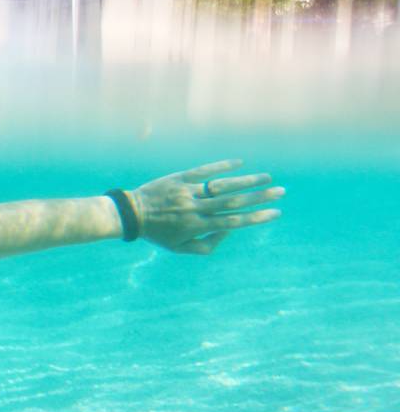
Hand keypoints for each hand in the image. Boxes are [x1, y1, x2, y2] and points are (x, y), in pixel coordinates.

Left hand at [131, 160, 283, 254]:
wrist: (131, 214)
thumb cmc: (158, 234)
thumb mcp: (180, 248)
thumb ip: (206, 245)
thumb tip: (229, 230)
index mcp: (196, 227)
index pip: (233, 222)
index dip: (256, 217)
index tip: (276, 213)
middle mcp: (194, 209)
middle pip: (232, 202)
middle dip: (259, 197)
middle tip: (280, 192)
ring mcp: (187, 192)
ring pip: (221, 185)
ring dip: (247, 180)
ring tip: (267, 178)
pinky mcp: (179, 178)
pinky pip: (204, 170)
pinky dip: (222, 166)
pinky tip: (240, 163)